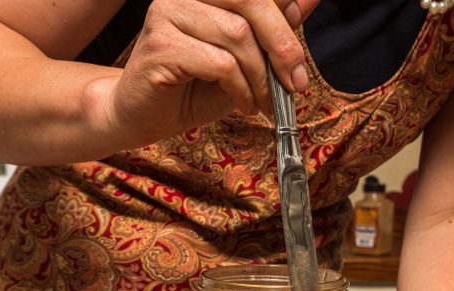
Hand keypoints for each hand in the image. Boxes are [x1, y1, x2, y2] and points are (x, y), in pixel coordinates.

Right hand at [107, 0, 318, 145]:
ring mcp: (168, 12)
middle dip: (283, 46)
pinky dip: (240, 89)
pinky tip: (242, 104)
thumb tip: (310, 0)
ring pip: (238, 36)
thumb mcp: (246, 58)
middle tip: (294, 84)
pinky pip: (220, 63)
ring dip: (260, 77)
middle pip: (253, 2)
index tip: (297, 62)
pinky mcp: (161, 44)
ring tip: (261, 102)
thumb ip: (273, 28)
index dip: (286, 19)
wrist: (143, 116)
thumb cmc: (195, 87)